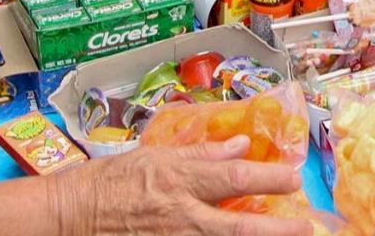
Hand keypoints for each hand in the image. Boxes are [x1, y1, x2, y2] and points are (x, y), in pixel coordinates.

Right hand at [55, 135, 312, 235]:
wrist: (68, 217)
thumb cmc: (108, 182)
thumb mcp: (154, 156)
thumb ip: (201, 153)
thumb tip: (239, 146)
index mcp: (180, 182)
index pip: (235, 179)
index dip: (270, 178)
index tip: (295, 177)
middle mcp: (182, 217)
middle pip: (240, 227)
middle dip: (278, 229)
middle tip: (307, 227)